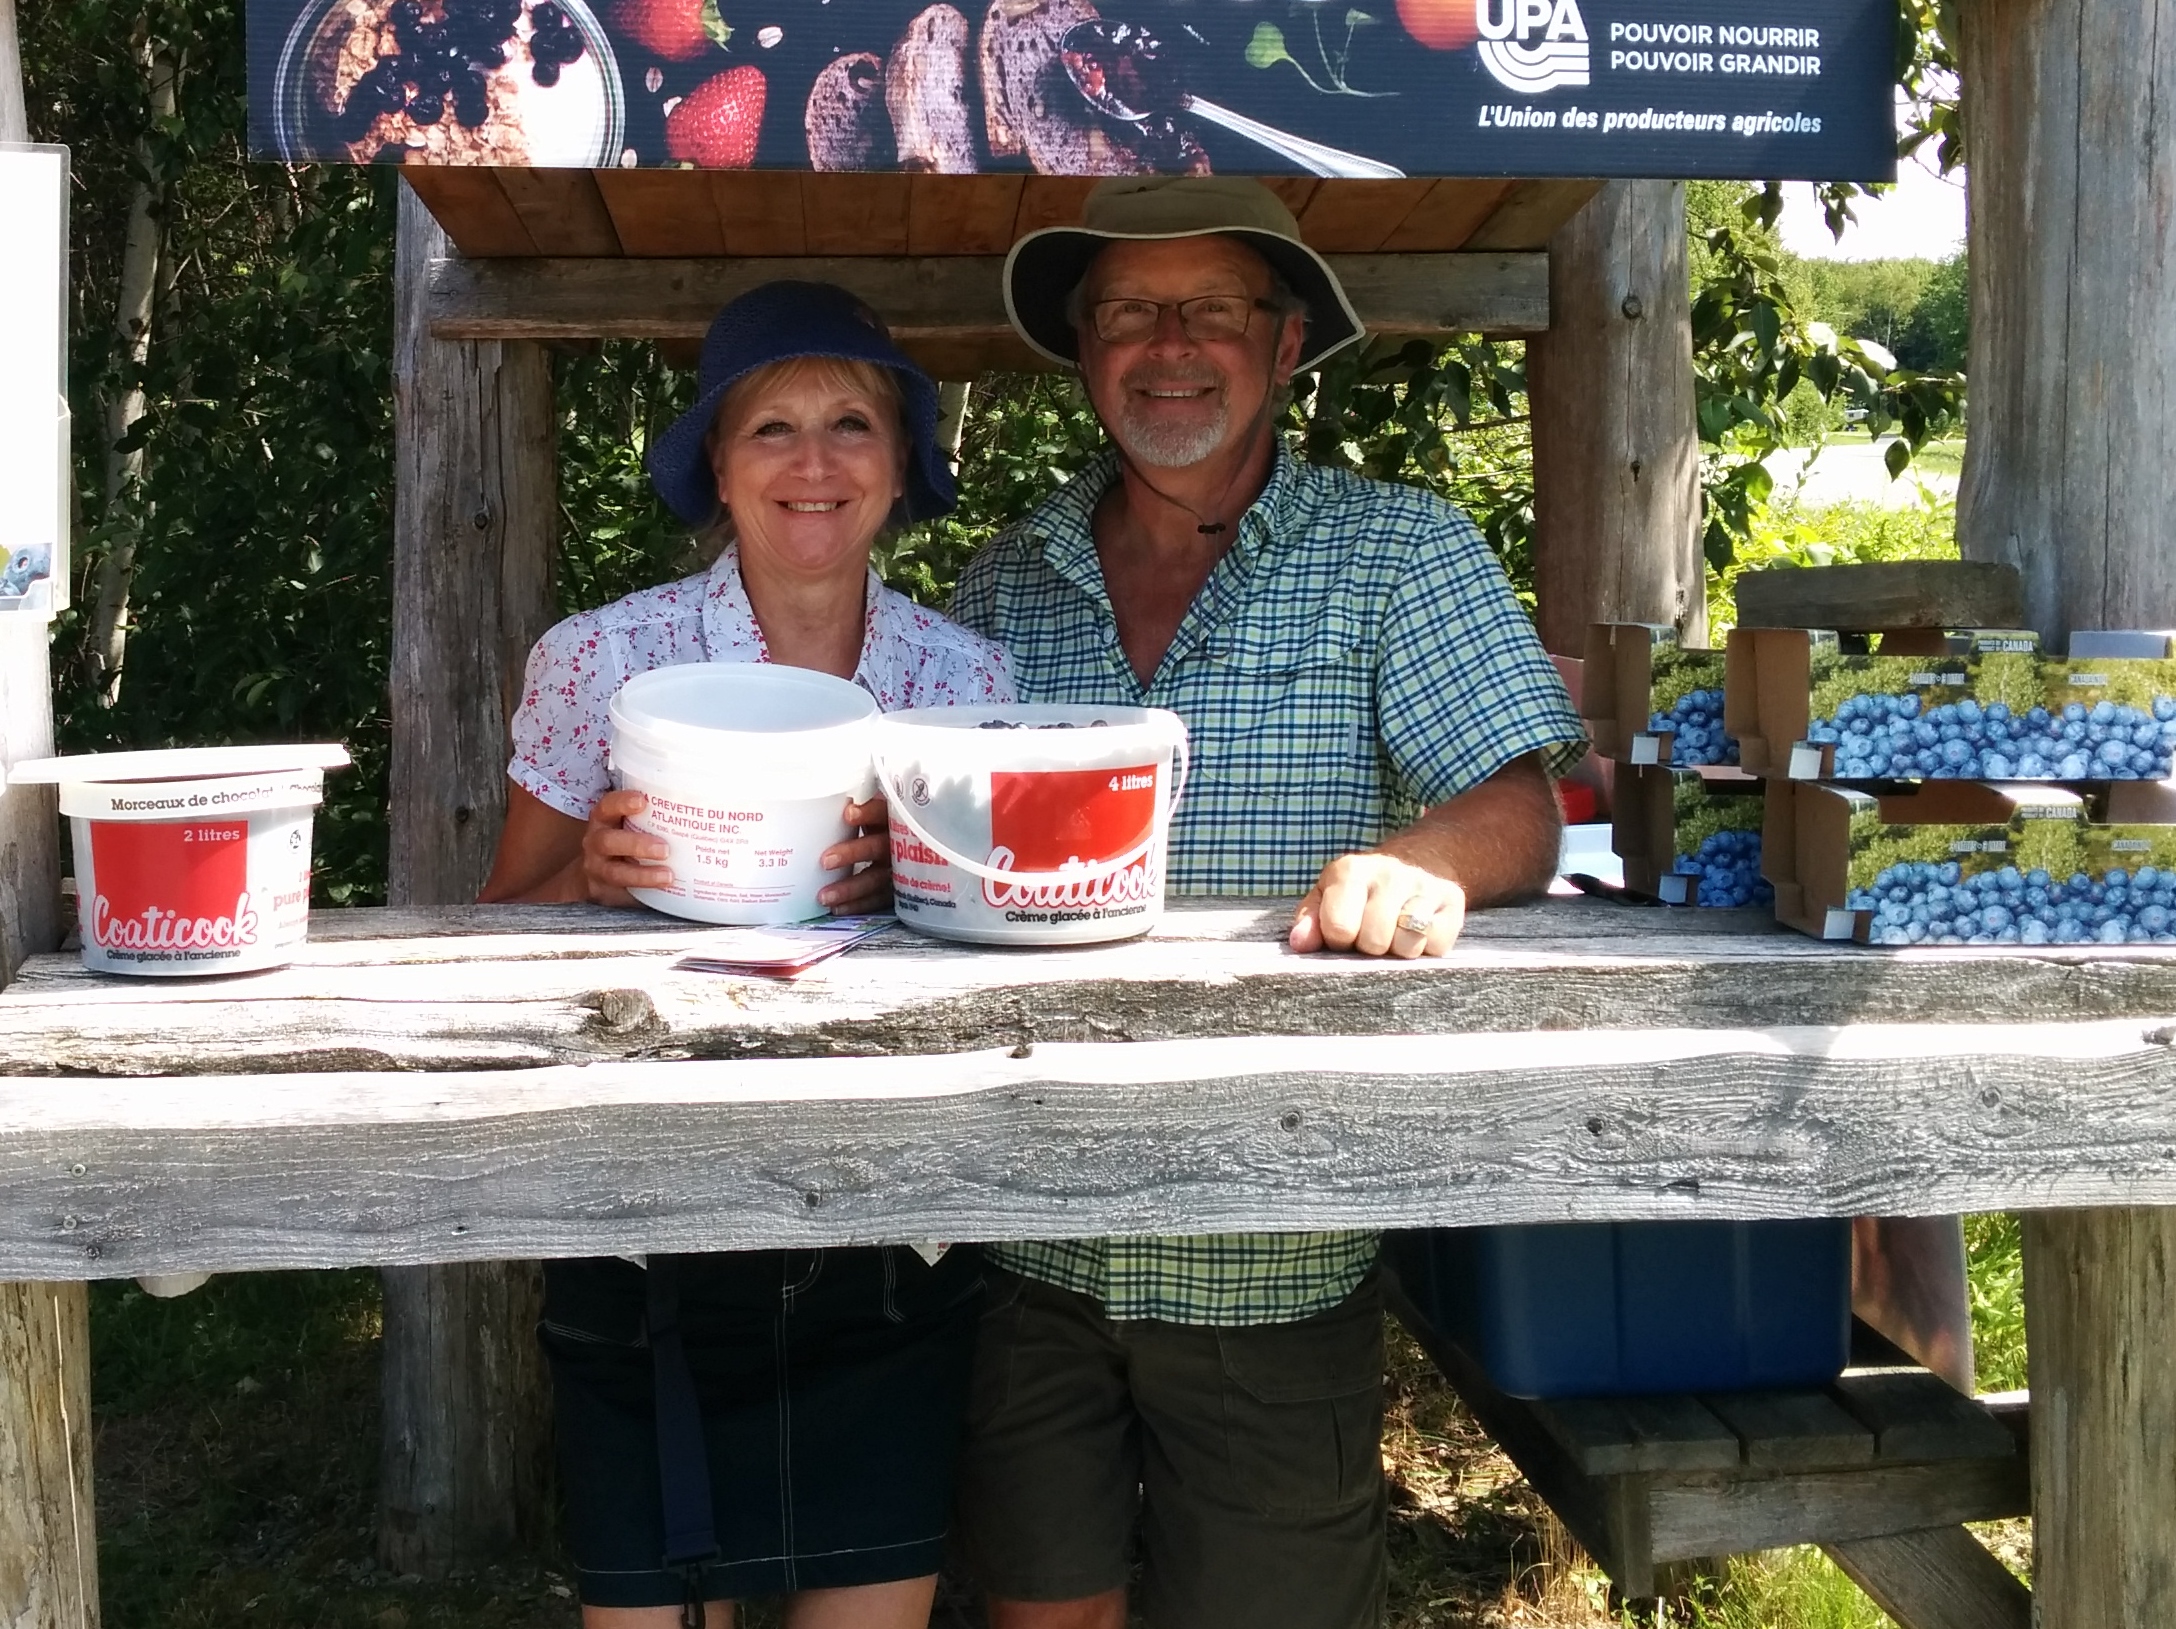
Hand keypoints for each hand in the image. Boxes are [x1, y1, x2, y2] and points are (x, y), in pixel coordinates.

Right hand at [581, 788, 672, 904]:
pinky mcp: (606, 891)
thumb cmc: (626, 840)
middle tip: (664, 849)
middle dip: (637, 844)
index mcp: (605, 819)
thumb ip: (655, 816)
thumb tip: (702, 809)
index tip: (642, 801)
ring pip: (615, 872)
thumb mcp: (632, 823)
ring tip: (668, 875)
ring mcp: (599, 868)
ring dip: (643, 874)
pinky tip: (664, 890)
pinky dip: (644, 891)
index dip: (622, 802)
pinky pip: (622, 894)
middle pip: (609, 841)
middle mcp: (598, 842)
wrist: (597, 875)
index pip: (608, 805)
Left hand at [819, 795, 892, 914]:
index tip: (848, 814)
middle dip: (853, 854)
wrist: (908, 846)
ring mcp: (899, 868)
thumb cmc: (880, 823)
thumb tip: (820, 804)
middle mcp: (898, 843)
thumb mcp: (873, 810)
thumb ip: (856, 808)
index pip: (883, 811)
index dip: (868, 813)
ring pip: (876, 879)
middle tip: (825, 861)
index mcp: (892, 817)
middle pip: (879, 847)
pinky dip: (858, 905)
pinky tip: (838, 908)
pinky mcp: (896, 889)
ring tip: (824, 896)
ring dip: (850, 888)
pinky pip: (877, 900)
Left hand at [1289, 852, 1466, 957]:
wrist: (1417, 861)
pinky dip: (1425, 949)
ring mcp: (1423, 885)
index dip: (1339, 941)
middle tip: (1372, 935)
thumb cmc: (1361, 891)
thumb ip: (1309, 920)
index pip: (1339, 927)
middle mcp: (1389, 873)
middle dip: (1370, 947)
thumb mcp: (1327, 897)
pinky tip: (1418, 933)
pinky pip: (1436, 945)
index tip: (1344, 934)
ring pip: (1407, 944)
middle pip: (1375, 941)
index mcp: (1350, 871)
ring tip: (1394, 935)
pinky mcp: (1452, 900)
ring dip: (1398, 951)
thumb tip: (1299, 944)